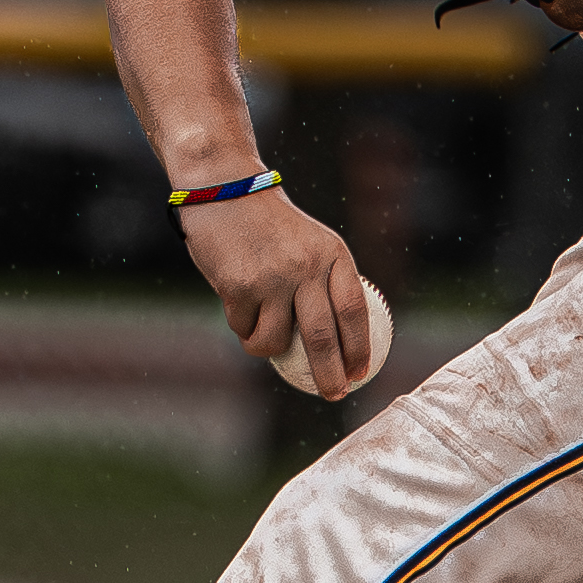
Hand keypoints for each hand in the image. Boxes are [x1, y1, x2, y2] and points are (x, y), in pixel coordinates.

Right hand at [179, 189, 377, 400]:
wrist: (223, 188)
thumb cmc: (268, 224)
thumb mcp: (309, 243)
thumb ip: (322, 281)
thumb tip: (337, 343)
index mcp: (333, 254)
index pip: (354, 310)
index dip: (359, 347)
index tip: (360, 373)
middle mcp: (307, 266)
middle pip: (323, 338)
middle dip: (329, 376)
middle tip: (333, 394)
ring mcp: (273, 277)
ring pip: (275, 341)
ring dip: (267, 347)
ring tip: (261, 334)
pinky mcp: (239, 286)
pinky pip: (244, 329)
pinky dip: (242, 327)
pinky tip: (238, 305)